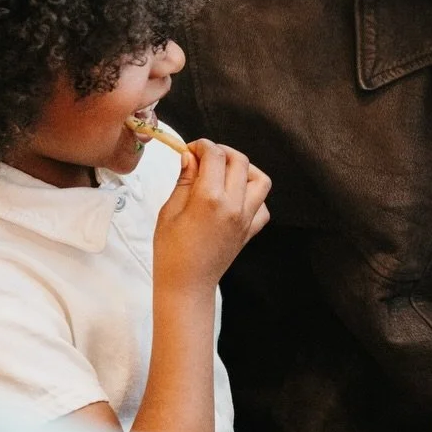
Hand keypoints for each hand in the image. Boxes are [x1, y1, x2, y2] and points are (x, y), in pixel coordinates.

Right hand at [154, 140, 271, 295]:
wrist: (186, 286)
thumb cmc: (170, 251)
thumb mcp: (169, 212)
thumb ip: (184, 181)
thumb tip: (190, 156)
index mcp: (210, 198)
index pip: (215, 156)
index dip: (203, 145)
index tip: (191, 148)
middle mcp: (234, 205)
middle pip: (240, 161)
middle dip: (222, 152)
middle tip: (204, 157)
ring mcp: (246, 218)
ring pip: (260, 179)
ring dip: (245, 170)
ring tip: (224, 173)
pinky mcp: (251, 230)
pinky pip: (263, 206)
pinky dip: (254, 197)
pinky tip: (235, 198)